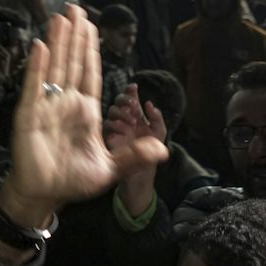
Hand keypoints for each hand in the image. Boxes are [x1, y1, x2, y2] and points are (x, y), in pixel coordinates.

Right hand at [0, 8, 167, 231]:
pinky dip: (38, 67)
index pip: (90, 73)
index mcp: (86, 111)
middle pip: (72, 63)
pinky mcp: (30, 115)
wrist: (45, 195)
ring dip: (58, 42)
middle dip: (75, 36)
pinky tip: (42, 46)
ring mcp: (47, 106)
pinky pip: (34, 87)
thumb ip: (134, 155)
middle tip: (76, 9)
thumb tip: (164, 149)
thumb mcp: (110, 168)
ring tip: (61, 18)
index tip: (91, 26)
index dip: (90, 50)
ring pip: (55, 68)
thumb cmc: (73, 180)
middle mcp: (66, 103)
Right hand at [105, 86, 166, 215]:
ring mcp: (114, 130)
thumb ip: (157, 119)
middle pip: (118, 103)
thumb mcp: (159, 135)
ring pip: (111, 113)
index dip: (131, 92)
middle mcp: (123, 121)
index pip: (130, 100)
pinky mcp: (107, 140)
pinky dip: (114, 125)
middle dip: (124, 100)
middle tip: (133, 105)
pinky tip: (122, 129)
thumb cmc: (149, 156)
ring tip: (130, 120)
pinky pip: (106, 128)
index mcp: (135, 118)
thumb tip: (150, 104)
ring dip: (120, 112)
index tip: (135, 87)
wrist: (140, 178)